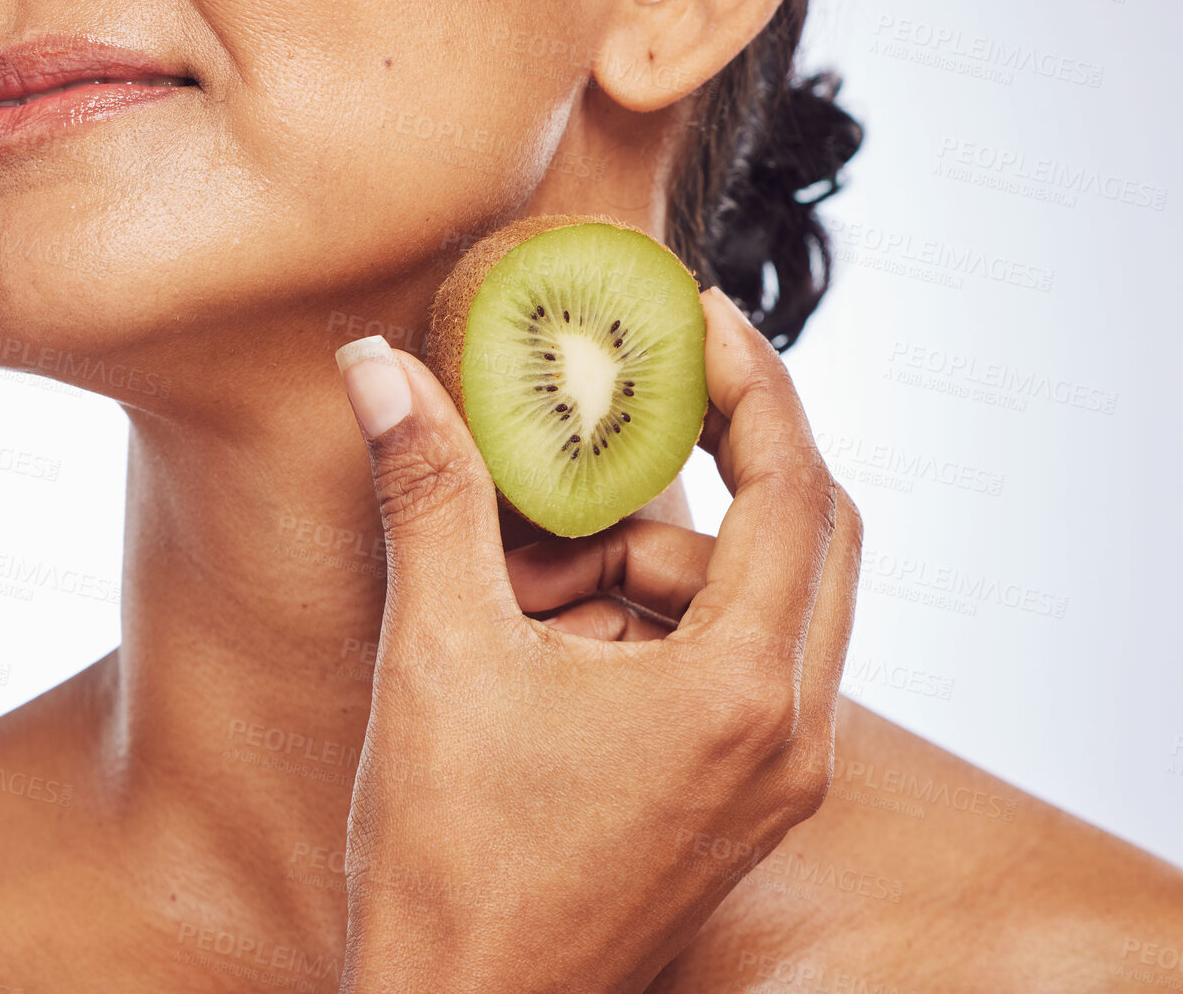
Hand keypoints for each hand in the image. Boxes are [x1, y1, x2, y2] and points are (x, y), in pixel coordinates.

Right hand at [332, 286, 862, 993]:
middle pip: (805, 537)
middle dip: (716, 461)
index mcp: (742, 696)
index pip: (796, 490)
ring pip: (756, 606)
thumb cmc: (451, 864)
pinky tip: (549, 640)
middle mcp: (787, 739)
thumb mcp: (437, 655)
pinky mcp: (738, 805)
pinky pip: (728, 666)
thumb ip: (425, 492)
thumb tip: (377, 367)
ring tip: (525, 579)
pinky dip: (652, 622)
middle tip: (633, 407)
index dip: (752, 384)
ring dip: (654, 557)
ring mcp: (771, 781)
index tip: (697, 319)